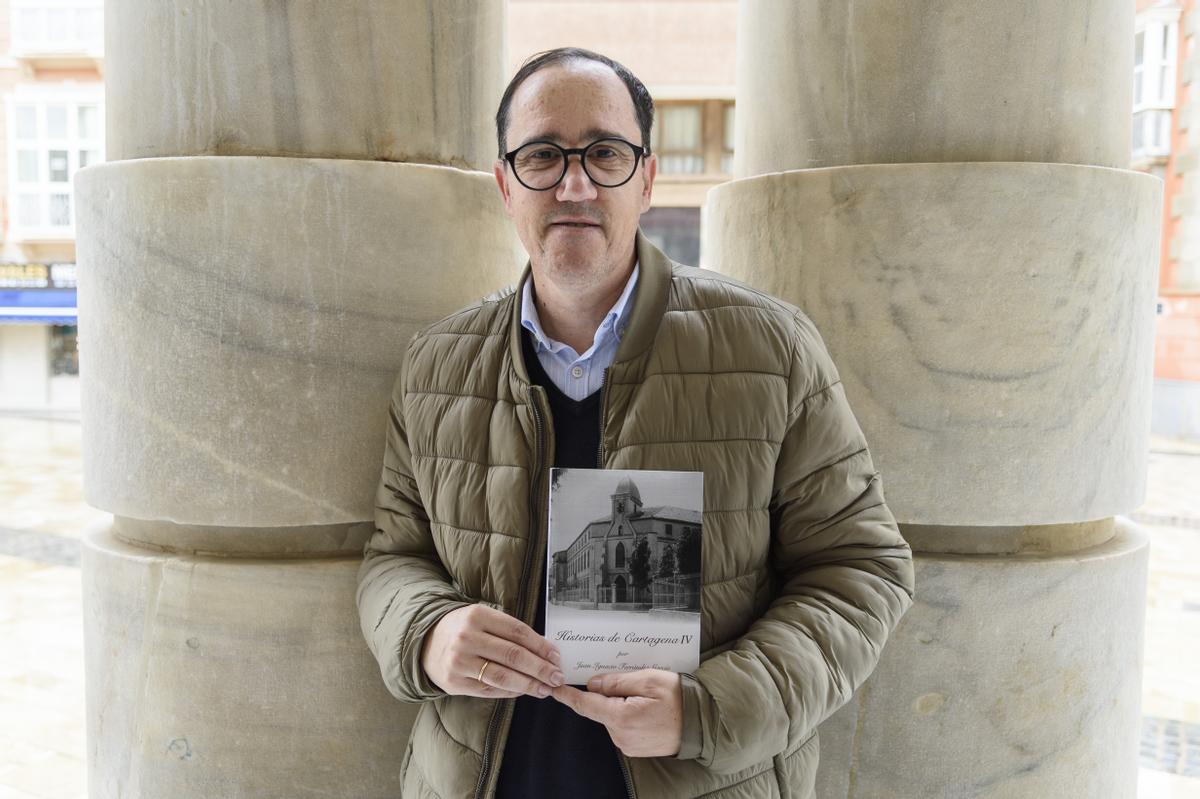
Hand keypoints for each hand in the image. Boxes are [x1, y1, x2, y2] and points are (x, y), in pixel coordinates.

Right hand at [421, 603, 564, 698]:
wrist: (425, 643)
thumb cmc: (463, 629)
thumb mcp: (483, 618)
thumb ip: (509, 631)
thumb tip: (545, 649)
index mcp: (477, 616)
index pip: (517, 632)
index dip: (540, 645)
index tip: (556, 656)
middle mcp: (467, 638)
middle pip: (513, 655)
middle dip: (540, 668)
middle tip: (557, 676)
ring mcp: (459, 662)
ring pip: (503, 676)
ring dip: (529, 684)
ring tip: (545, 688)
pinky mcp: (455, 683)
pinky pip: (490, 690)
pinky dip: (510, 692)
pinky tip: (523, 691)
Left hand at [550, 669, 682, 757]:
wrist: (701, 724)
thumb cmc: (678, 699)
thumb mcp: (648, 680)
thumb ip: (617, 681)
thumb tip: (593, 684)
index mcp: (621, 717)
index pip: (585, 705)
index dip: (567, 695)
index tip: (553, 688)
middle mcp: (620, 735)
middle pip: (600, 709)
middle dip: (607, 694)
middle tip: (632, 683)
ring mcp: (627, 745)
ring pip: (611, 718)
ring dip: (620, 705)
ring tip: (646, 698)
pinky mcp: (634, 749)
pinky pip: (622, 727)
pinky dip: (627, 715)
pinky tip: (647, 710)